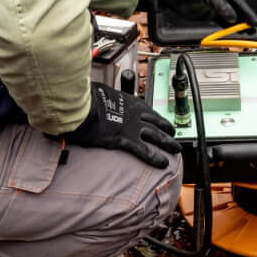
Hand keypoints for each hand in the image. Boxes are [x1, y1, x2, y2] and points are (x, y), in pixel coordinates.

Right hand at [63, 83, 180, 167]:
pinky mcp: (125, 139)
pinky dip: (155, 157)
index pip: (145, 108)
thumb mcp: (96, 93)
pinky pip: (145, 150)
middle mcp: (133, 112)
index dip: (154, 115)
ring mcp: (132, 126)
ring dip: (168, 142)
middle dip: (167, 128)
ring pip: (156, 135)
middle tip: (173, 133)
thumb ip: (101, 98)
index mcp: (126, 100)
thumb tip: (95, 99)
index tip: (159, 119)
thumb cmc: (83, 98)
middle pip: (156, 121)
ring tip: (175, 148)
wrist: (80, 106)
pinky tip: (163, 163)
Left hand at [152, 0, 256, 27]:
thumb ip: (219, 5)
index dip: (248, 12)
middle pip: (237, 10)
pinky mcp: (207, 14)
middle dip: (246, 20)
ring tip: (248, 33)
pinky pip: (221, 22)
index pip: (238, 2)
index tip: (255, 21)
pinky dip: (227, 28)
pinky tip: (233, 33)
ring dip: (238, 26)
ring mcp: (214, 7)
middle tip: (255, 29)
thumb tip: (232, 18)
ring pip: (230, 18)